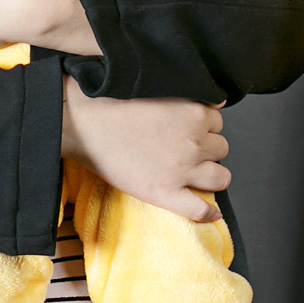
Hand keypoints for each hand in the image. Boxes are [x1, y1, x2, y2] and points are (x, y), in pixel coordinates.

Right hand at [60, 77, 228, 221]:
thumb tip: (218, 104)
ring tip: (193, 174)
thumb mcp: (159, 88)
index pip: (218, 123)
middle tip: (184, 149)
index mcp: (195, 114)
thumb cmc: (112, 102)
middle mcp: (195, 143)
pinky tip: (211, 213)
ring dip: (211, 175)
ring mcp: (182, 170)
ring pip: (220, 178)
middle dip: (207, 149)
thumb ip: (190, 98)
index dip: (203, 127)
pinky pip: (199, 210)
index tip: (189, 131)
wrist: (82, 122)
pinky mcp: (165, 193)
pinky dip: (208, 214)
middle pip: (221, 149)